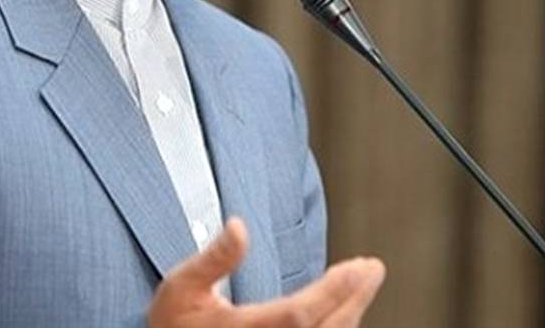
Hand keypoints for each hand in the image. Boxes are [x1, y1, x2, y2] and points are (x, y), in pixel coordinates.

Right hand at [147, 218, 384, 327]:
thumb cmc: (173, 324)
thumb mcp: (181, 285)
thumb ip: (213, 258)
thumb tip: (240, 227)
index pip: (297, 315)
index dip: (333, 292)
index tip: (358, 267)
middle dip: (353, 298)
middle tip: (372, 268)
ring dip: (351, 313)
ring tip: (364, 284)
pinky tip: (346, 311)